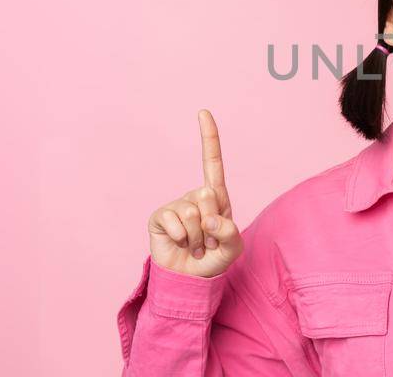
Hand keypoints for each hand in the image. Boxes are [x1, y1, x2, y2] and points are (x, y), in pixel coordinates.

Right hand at [147, 109, 244, 277]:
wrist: (189, 279)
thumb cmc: (214, 260)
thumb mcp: (232, 249)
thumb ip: (230, 234)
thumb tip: (210, 219)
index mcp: (216, 198)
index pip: (212, 163)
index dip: (209, 138)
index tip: (203, 112)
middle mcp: (195, 196)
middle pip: (208, 195)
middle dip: (212, 225)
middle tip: (208, 242)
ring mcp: (176, 205)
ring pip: (192, 212)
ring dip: (197, 237)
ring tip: (195, 246)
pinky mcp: (160, 216)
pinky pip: (175, 221)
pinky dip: (181, 238)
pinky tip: (179, 244)